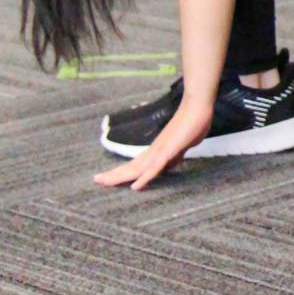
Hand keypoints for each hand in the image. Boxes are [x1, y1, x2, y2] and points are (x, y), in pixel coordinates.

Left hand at [93, 98, 212, 190]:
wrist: (197, 108)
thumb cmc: (191, 124)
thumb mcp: (181, 145)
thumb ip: (174, 155)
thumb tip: (169, 163)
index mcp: (156, 150)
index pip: (135, 164)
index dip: (121, 171)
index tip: (108, 176)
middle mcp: (154, 151)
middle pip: (130, 166)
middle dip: (113, 174)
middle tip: (96, 180)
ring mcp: (160, 151)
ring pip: (136, 168)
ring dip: (120, 176)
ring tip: (104, 182)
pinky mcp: (168, 151)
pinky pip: (154, 168)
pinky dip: (144, 178)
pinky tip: (135, 186)